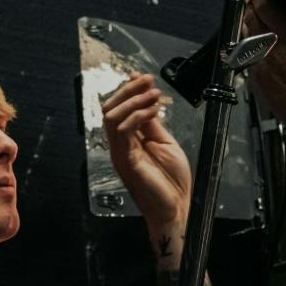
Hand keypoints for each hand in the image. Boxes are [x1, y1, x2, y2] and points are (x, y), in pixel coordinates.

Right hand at [100, 74, 192, 238]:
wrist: (176, 207)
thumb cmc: (172, 181)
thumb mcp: (164, 143)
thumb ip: (152, 125)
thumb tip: (147, 102)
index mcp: (129, 141)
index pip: (119, 109)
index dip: (128, 91)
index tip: (142, 77)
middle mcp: (120, 145)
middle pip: (110, 109)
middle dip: (128, 90)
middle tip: (147, 81)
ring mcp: (121, 153)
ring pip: (112, 117)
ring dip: (133, 100)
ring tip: (153, 94)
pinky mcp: (126, 161)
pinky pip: (122, 131)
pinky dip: (137, 116)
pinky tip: (153, 111)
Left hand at [241, 0, 285, 127]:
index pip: (263, 6)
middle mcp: (269, 51)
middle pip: (249, 19)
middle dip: (254, 11)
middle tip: (263, 10)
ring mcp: (259, 66)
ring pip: (245, 37)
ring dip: (251, 29)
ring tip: (265, 29)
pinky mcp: (255, 81)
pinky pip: (248, 57)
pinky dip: (253, 49)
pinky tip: (267, 52)